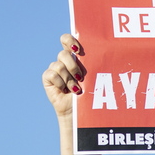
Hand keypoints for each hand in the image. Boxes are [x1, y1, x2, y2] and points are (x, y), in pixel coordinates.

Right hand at [42, 34, 86, 154]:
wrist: (80, 114)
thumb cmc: (91, 95)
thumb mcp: (94, 77)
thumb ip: (94, 64)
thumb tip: (105, 51)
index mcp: (76, 57)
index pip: (67, 40)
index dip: (70, 40)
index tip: (77, 50)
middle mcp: (64, 62)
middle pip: (63, 53)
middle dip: (73, 65)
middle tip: (81, 77)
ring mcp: (56, 70)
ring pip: (58, 64)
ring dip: (69, 78)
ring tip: (76, 89)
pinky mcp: (49, 79)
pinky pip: (51, 74)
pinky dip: (60, 82)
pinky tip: (66, 90)